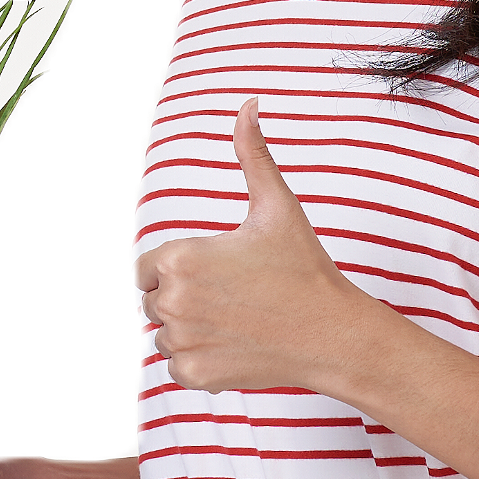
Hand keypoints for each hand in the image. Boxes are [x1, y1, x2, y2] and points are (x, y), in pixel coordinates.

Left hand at [133, 100, 395, 399]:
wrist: (331, 333)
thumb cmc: (304, 269)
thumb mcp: (277, 206)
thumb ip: (252, 153)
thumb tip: (249, 105)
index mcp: (179, 258)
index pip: (147, 266)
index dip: (179, 267)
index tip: (216, 271)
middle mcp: (171, 301)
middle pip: (154, 299)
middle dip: (184, 296)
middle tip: (232, 295)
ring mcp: (181, 341)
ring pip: (164, 332)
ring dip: (189, 327)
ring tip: (235, 318)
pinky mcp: (193, 374)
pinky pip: (177, 363)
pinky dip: (198, 358)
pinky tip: (234, 343)